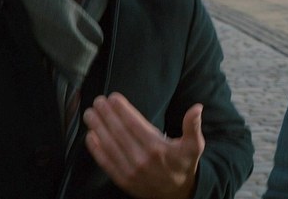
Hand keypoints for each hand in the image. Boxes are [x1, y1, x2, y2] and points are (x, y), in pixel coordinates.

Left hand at [83, 93, 204, 198]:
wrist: (177, 193)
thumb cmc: (184, 164)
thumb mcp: (194, 145)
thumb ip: (193, 126)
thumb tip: (197, 108)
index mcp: (157, 147)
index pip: (134, 124)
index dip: (122, 109)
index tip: (113, 97)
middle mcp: (142, 159)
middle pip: (119, 132)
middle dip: (106, 115)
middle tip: (98, 101)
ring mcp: (130, 171)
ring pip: (110, 145)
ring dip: (98, 128)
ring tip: (90, 114)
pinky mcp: (123, 180)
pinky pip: (106, 162)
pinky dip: (96, 149)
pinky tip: (90, 136)